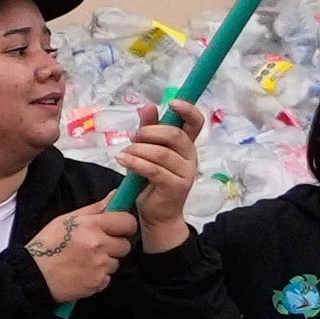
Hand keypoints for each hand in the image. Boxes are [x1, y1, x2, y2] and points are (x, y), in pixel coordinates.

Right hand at [23, 198, 136, 300]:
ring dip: (106, 261)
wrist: (33, 275)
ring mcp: (98, 266)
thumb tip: (115, 195)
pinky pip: (108, 278)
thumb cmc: (46, 245)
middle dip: (114, 245)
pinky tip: (83, 272)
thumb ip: (95, 208)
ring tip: (86, 260)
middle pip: (125, 245)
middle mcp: (98, 245)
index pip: (127, 222)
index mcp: (91, 226)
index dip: (125, 225)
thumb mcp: (66, 220)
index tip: (119, 228)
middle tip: (97, 246)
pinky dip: (98, 276)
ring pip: (116, 262)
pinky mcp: (97, 283)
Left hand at [119, 96, 204, 238]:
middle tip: (133, 137)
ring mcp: (186, 173)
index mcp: (187, 145)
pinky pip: (153, 170)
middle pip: (175, 135)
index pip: (196, 123)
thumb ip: (150, 129)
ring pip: (161, 153)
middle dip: (150, 132)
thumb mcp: (148, 151)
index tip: (172, 102)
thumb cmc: (152, 181)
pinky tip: (122, 160)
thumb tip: (148, 106)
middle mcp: (190, 157)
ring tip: (124, 154)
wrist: (158, 215)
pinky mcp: (175, 187)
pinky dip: (135, 163)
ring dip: (138, 150)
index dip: (188, 110)